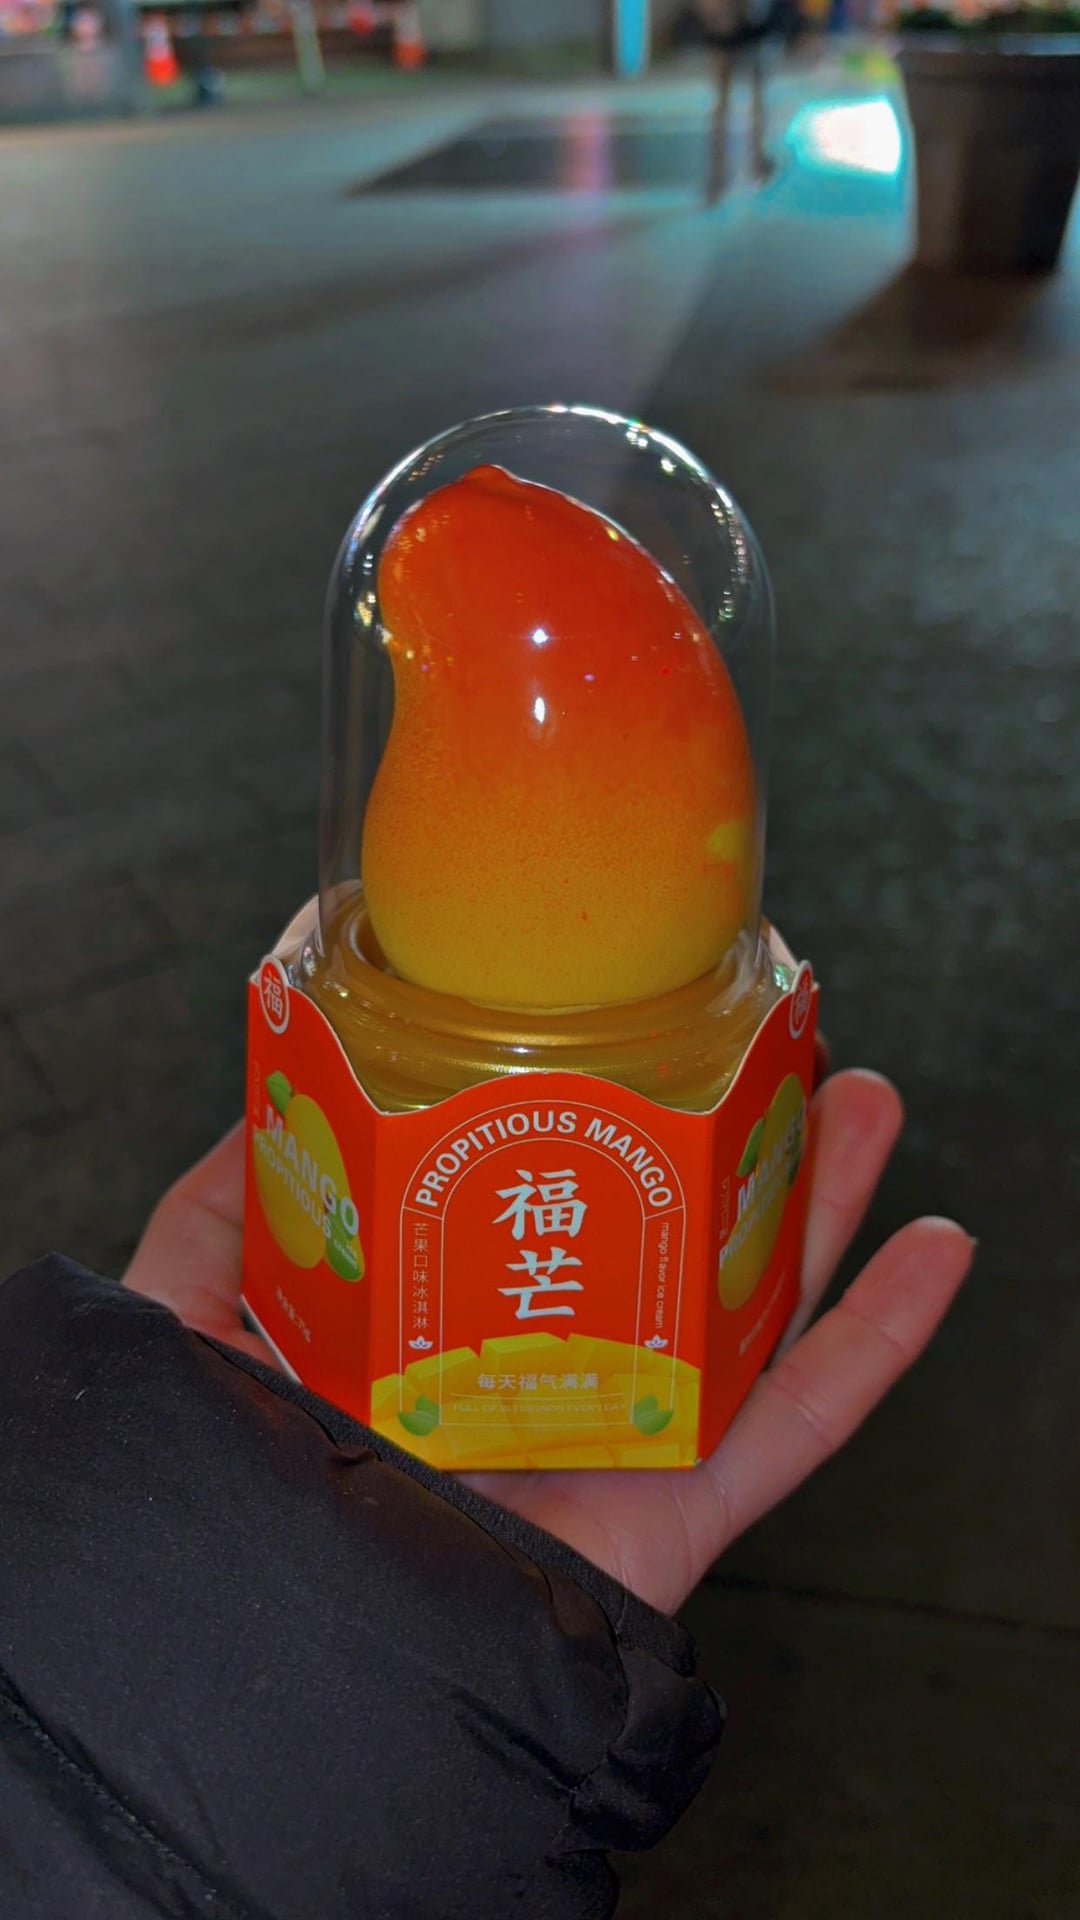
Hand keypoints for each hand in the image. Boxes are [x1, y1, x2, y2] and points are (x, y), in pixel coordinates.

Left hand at [125, 1070, 971, 1614]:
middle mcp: (548, 1372)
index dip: (604, 1121)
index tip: (644, 1035)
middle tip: (783, 1046)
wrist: (295, 1656)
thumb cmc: (231, 1496)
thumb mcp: (198, 1322)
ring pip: (749, 1306)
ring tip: (861, 1101)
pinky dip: (878, 1340)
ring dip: (821, 1204)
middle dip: (732, 1141)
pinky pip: (798, 1420)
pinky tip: (933, 1251)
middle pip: (666, 1238)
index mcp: (450, 1325)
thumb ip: (221, 1219)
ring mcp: (623, 1438)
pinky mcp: (681, 1512)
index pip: (545, 1205)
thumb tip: (271, 1102)